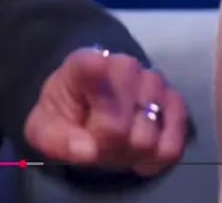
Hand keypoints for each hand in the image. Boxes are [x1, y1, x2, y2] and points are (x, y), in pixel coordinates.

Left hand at [22, 47, 186, 175]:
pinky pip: (173, 144)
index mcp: (83, 65)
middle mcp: (124, 66)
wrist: (93, 105)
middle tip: (94, 139)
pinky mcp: (175, 105)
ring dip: (129, 151)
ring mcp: (153, 83)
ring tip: (115, 141)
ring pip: (146, 139)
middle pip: (117, 126)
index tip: (92, 80)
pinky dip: (155, 156)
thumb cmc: (68, 114)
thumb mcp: (46, 128)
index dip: (93, 74)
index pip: (90, 66)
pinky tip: (138, 150)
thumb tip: (87, 151)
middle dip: (103, 145)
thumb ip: (58, 139)